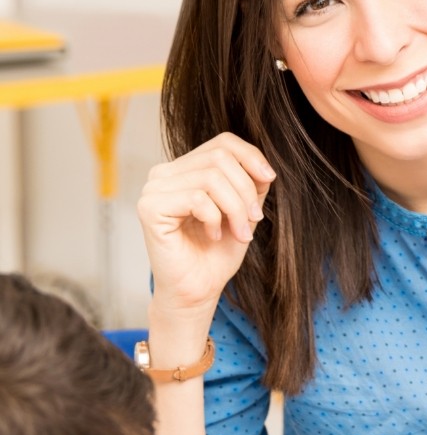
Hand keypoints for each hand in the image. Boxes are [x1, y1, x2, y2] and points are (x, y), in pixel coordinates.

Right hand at [137, 133, 275, 315]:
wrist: (197, 291)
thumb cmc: (216, 255)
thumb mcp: (243, 213)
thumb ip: (251, 186)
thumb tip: (263, 167)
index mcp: (185, 169)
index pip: (222, 142)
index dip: (250, 156)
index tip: (269, 179)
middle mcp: (164, 173)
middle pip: (219, 158)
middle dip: (245, 190)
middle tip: (254, 220)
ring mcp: (153, 188)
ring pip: (211, 178)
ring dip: (235, 208)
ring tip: (240, 233)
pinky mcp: (149, 207)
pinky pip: (196, 198)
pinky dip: (215, 219)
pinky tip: (213, 236)